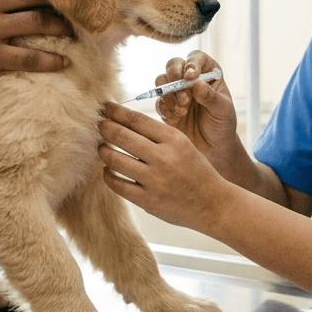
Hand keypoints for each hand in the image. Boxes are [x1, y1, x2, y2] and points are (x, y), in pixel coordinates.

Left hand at [98, 102, 235, 233]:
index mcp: (174, 139)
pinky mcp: (148, 201)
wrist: (213, 204)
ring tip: (102, 148)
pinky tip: (108, 170)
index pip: (136, 119)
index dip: (116, 111)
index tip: (104, 107)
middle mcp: (163, 157)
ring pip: (115, 160)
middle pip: (122, 136)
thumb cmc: (195, 171)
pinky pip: (117, 184)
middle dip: (105, 127)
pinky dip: (108, 175)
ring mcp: (155, 180)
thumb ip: (156, 135)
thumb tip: (122, 122)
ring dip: (104, 151)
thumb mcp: (182, 144)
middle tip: (98, 124)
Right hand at [154, 52, 239, 166]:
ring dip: (169, 95)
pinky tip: (177, 118)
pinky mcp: (166, 107)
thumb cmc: (222, 124)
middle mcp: (189, 79)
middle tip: (184, 97)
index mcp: (208, 73)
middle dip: (174, 77)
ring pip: (161, 81)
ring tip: (183, 110)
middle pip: (173, 64)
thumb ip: (211, 97)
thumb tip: (198, 84)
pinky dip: (165, 109)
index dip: (191, 64)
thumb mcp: (223, 110)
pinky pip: (158, 102)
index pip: (196, 58)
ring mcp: (176, 92)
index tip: (191, 76)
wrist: (213, 147)